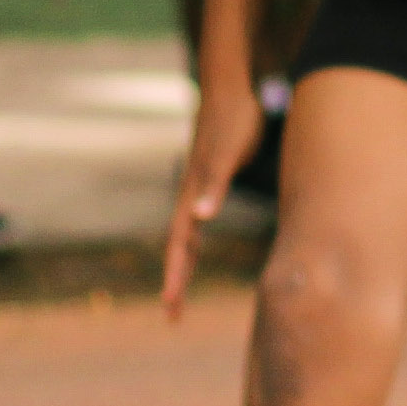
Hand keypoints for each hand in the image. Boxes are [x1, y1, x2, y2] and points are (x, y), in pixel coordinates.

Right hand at [161, 85, 252, 316]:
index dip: (176, 276)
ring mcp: (197, 190)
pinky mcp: (208, 183)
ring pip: (185, 237)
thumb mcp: (227, 153)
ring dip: (181, 266)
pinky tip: (196, 248)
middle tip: (172, 316)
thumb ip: (214, 183)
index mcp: (193, 195)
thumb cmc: (234, 120)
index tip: (171, 305)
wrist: (230, 89)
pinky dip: (193, 244)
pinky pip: (196, 223)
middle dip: (175, 282)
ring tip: (179, 294)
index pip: (180, 245)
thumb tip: (201, 218)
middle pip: (178, 248)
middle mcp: (191, 196)